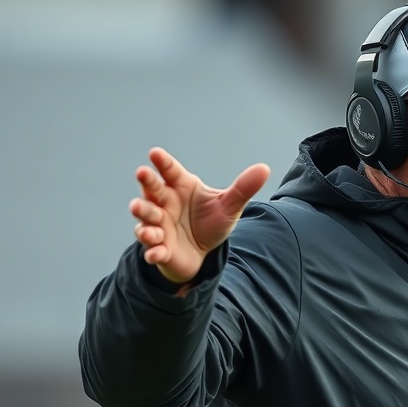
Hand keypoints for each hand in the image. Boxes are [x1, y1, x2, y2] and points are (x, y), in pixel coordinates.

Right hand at [129, 147, 269, 284]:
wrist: (203, 253)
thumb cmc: (210, 222)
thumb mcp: (229, 206)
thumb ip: (243, 188)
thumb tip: (265, 168)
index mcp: (180, 186)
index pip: (170, 170)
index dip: (163, 162)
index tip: (155, 153)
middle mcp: (164, 203)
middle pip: (152, 190)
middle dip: (146, 182)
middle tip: (142, 173)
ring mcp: (158, 225)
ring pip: (146, 218)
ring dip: (144, 215)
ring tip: (142, 213)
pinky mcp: (159, 248)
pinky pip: (153, 249)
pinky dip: (153, 251)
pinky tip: (156, 252)